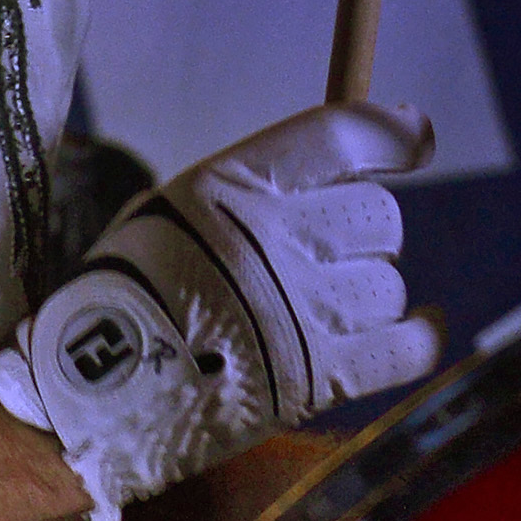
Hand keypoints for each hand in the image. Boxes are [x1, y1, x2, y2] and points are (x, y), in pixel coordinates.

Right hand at [0, 102, 440, 520]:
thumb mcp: (176, 205)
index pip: (342, 135)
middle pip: (380, 215)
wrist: (99, 387)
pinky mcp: (321, 377)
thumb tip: (335, 169)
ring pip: (388, 283)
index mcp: (236, 186)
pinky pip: (410, 347)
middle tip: (329, 252)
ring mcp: (303, 310)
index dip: (392, 133)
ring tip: (325, 306)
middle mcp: (278, 240)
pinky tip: (420, 325)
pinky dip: (421, 335)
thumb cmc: (134, 287)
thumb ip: (251, 185)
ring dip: (369, 292)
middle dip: (366, 232)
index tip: (415, 138)